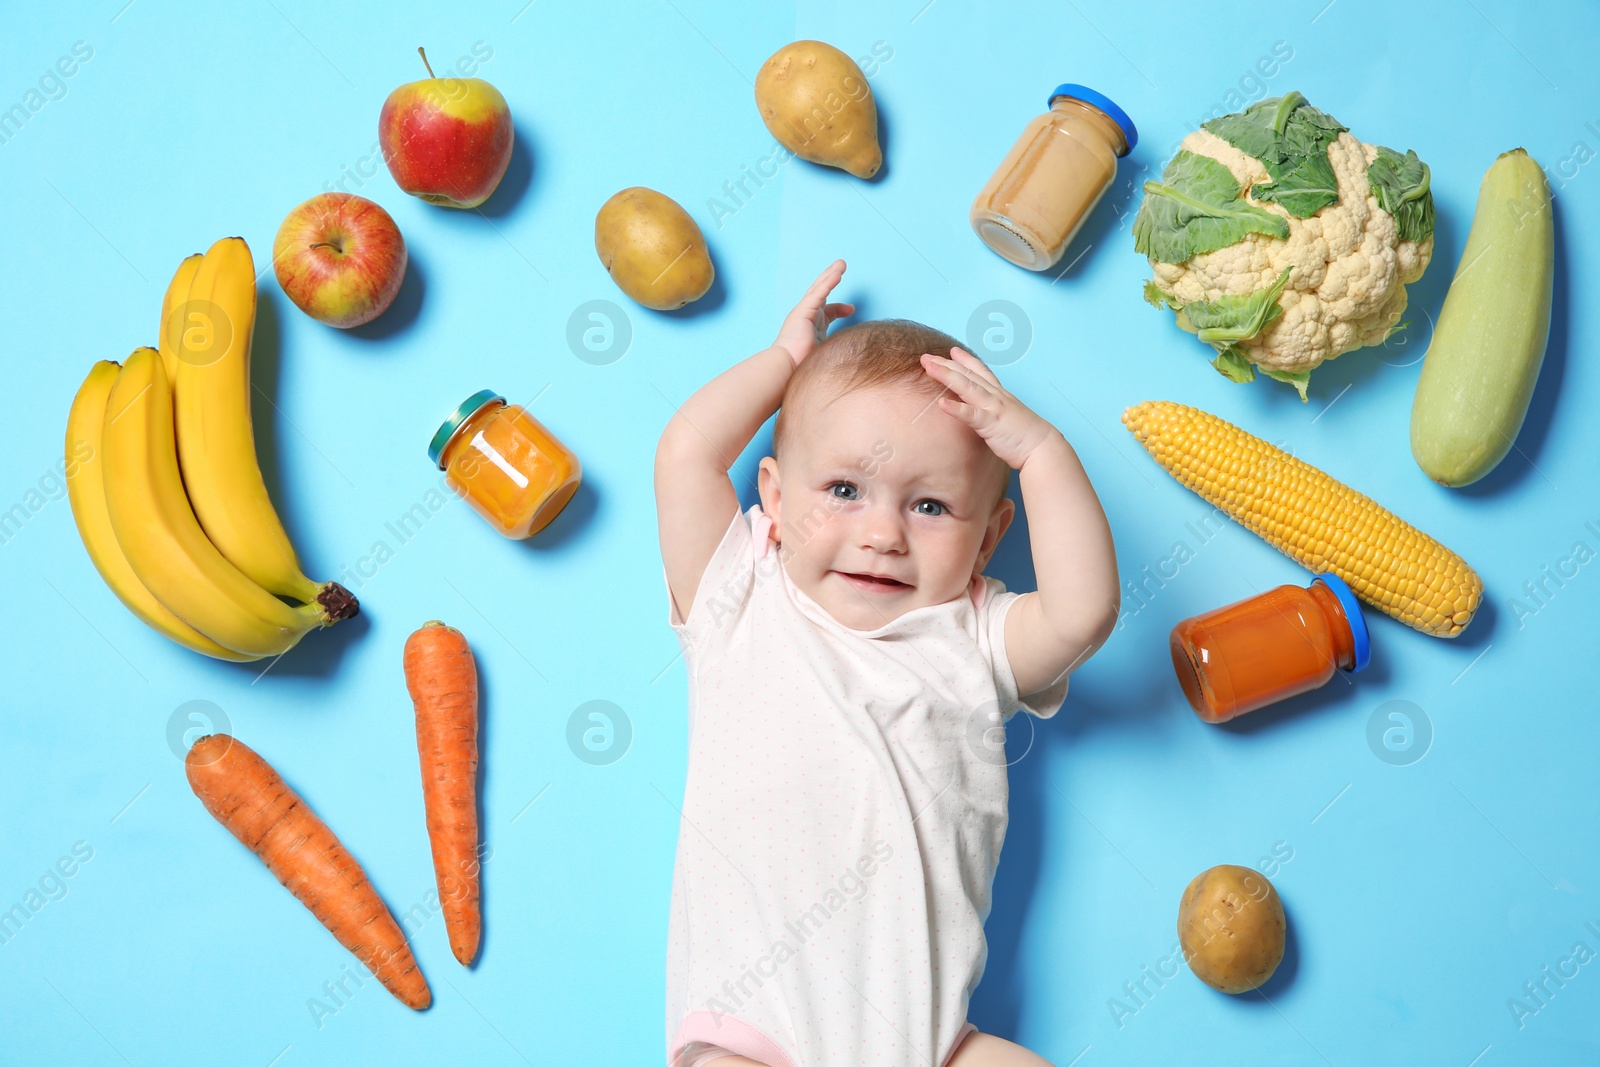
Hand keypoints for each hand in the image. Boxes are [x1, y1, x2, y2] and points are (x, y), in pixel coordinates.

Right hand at [774, 259, 853, 365]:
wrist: (787, 369)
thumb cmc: (802, 366)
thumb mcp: (823, 352)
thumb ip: (833, 347)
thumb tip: (847, 354)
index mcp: (810, 325)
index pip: (826, 310)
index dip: (840, 308)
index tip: (852, 310)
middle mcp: (806, 316)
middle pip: (820, 292)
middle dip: (831, 278)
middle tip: (841, 267)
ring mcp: (803, 312)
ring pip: (819, 288)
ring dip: (831, 274)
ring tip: (841, 264)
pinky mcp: (803, 312)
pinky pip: (818, 294)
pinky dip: (828, 283)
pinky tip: (837, 274)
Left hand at [920, 348, 1059, 468]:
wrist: (1042, 447)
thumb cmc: (1025, 436)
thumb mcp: (1008, 417)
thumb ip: (995, 411)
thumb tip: (986, 413)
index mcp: (1000, 395)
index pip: (980, 372)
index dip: (966, 360)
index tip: (952, 351)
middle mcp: (995, 396)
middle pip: (967, 375)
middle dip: (946, 364)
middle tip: (926, 356)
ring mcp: (993, 407)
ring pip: (966, 386)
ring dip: (946, 375)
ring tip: (928, 367)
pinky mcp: (990, 423)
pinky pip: (970, 414)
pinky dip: (956, 408)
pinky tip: (941, 403)